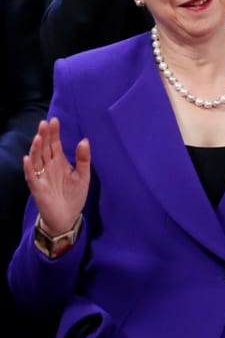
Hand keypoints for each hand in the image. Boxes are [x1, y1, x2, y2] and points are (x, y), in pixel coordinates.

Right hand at [24, 118, 90, 237]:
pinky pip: (31, 176)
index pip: (55, 144)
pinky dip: (29, 168)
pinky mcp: (37, 188)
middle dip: (44, 136)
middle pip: (45, 149)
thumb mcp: (83, 176)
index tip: (55, 120)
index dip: (54, 133)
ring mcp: (41, 176)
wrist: (67, 217)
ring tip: (38, 137)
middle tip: (45, 123)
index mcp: (60, 162)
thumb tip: (85, 140)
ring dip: (36, 149)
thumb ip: (83, 159)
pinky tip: (28, 159)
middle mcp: (49, 167)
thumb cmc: (74, 196)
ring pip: (36, 159)